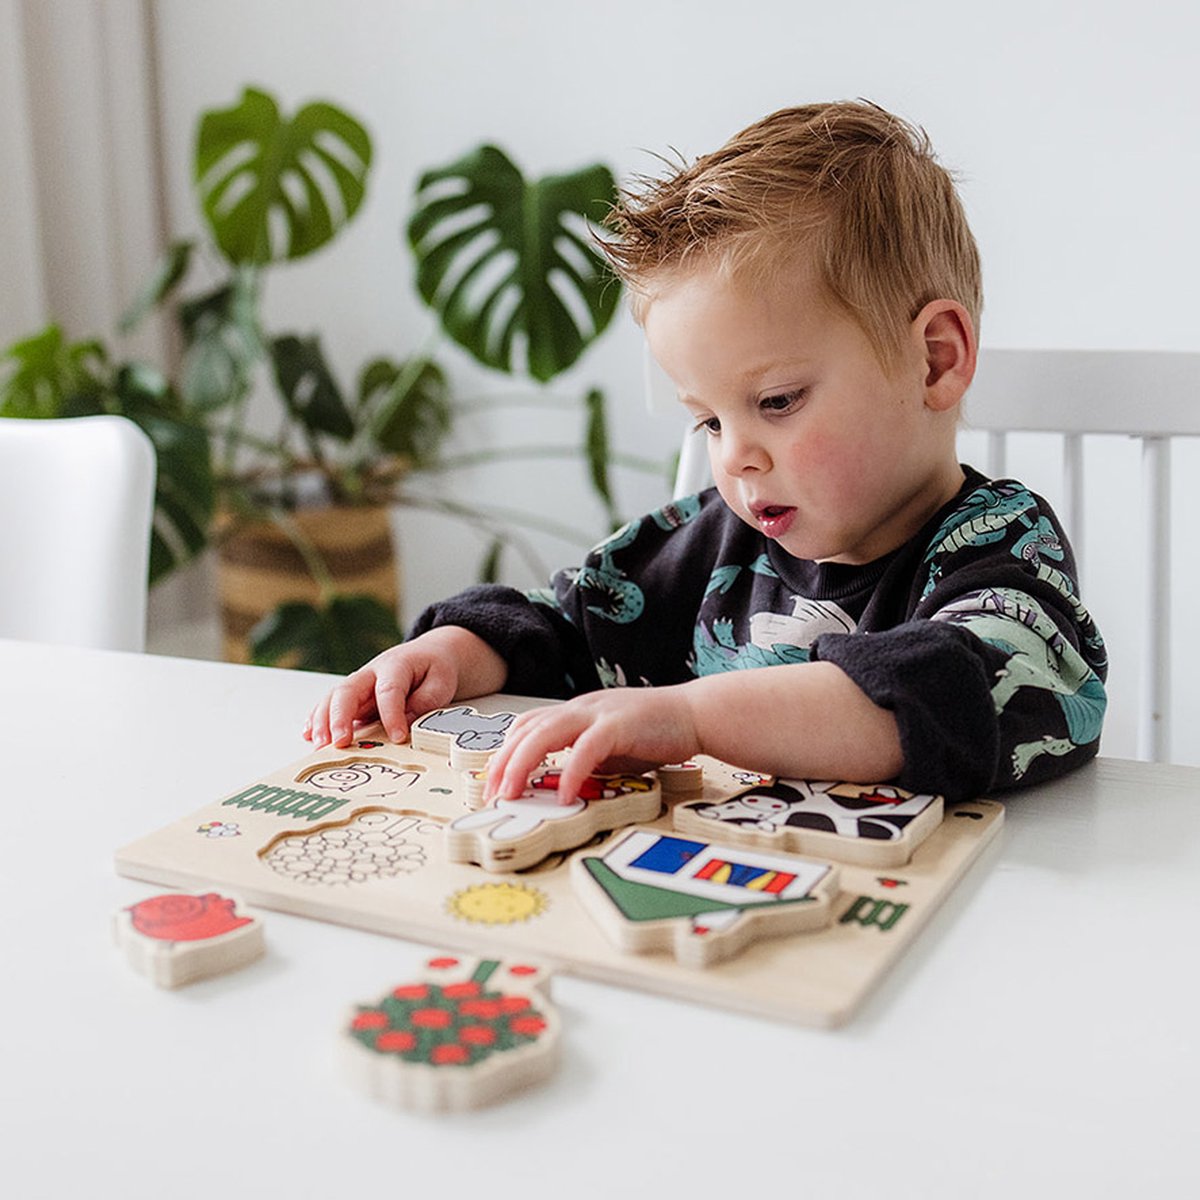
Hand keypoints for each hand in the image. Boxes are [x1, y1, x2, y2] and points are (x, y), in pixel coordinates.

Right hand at [303, 626, 505, 747]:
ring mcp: (359, 684)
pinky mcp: (353, 696)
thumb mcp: (442, 681)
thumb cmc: (434, 668)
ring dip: (323, 722)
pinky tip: (309, 734)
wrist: (429, 654)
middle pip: (348, 691)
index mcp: (395, 665)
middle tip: (340, 742)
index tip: (397, 738)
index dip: (392, 715)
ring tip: (319, 745)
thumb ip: (426, 700)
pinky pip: (330, 705)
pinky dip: (317, 719)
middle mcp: (370, 673)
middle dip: (340, 717)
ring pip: (333, 698)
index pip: (389, 691)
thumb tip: (406, 722)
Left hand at [484, 685, 699, 805]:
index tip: (494, 780)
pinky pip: (586, 748)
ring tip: (513, 793)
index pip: (528, 726)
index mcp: (577, 713)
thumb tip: (563, 786)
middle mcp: (581, 708)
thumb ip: (586, 761)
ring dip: (523, 764)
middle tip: (492, 793)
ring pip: (546, 733)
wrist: (696, 713)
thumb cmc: (657, 733)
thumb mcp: (612, 750)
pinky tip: (564, 794)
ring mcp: (599, 713)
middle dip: (504, 762)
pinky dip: (570, 771)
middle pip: (528, 729)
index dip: (506, 751)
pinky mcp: (619, 725)